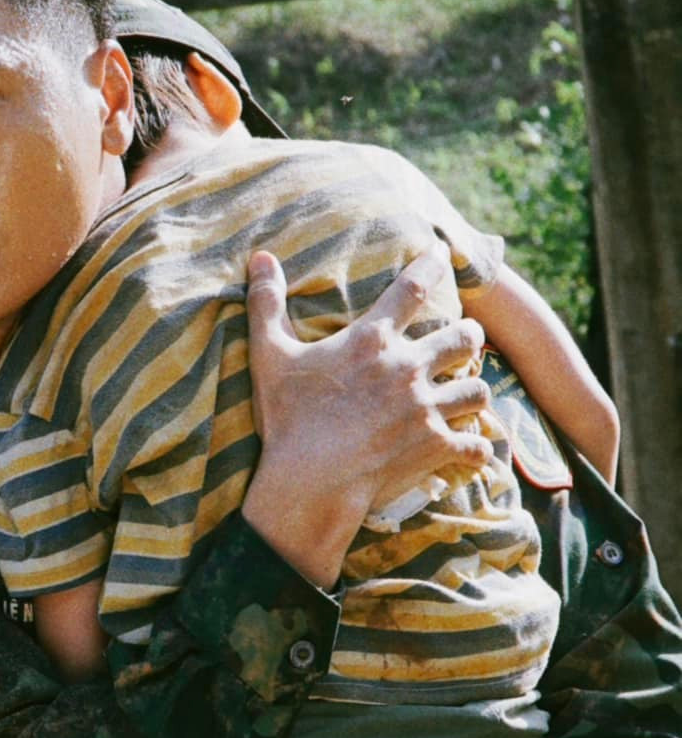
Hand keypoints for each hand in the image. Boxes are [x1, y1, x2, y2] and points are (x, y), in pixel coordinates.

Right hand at [241, 245, 491, 585]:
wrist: (309, 482)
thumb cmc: (288, 419)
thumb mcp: (269, 357)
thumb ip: (266, 305)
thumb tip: (260, 257)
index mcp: (371, 340)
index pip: (411, 289)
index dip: (431, 266)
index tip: (444, 255)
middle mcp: (408, 368)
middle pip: (464, 338)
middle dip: (469, 336)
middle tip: (466, 338)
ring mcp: (427, 409)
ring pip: (478, 390)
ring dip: (473, 392)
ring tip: (467, 395)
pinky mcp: (436, 447)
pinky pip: (477, 445)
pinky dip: (476, 449)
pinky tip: (472, 451)